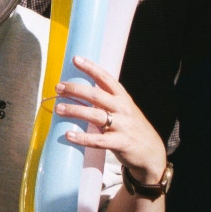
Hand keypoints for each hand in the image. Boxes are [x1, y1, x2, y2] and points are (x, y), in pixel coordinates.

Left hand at [54, 57, 166, 185]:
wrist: (152, 153)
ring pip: (95, 115)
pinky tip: (68, 135)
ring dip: (75, 110)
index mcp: (123, 98)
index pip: (106, 78)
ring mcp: (122, 126)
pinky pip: (98, 140)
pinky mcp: (120, 143)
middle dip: (76, 89)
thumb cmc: (132, 128)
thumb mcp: (124, 110)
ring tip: (58, 108)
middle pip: (96, 95)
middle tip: (58, 87)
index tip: (76, 59)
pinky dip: (82, 138)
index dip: (91, 67)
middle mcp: (123, 109)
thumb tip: (80, 92)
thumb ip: (106, 101)